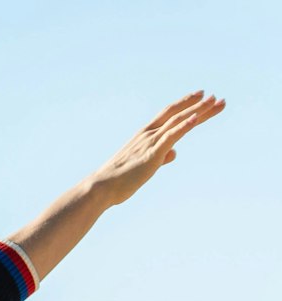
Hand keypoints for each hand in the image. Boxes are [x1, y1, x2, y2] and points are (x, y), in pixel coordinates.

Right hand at [88, 90, 225, 208]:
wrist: (101, 187)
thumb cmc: (118, 180)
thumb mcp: (143, 166)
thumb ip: (160, 157)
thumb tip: (174, 153)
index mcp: (144, 136)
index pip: (169, 115)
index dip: (185, 104)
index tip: (201, 97)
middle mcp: (148, 134)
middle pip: (177, 114)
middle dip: (198, 105)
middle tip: (216, 98)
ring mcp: (150, 143)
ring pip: (177, 121)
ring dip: (198, 111)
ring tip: (214, 102)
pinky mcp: (152, 154)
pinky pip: (171, 137)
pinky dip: (184, 126)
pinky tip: (196, 118)